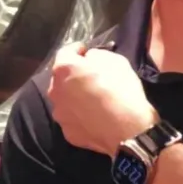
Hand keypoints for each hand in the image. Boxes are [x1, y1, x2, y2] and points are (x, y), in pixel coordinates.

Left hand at [47, 42, 156, 156]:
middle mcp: (54, 91)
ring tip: (92, 100)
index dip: (77, 50)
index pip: (65, 52)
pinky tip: (94, 117)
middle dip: (74, 76)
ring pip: (65, 100)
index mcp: (64, 69)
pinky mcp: (68, 133)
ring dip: (75, 97)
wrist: (128, 131)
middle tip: (90, 78)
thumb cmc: (122, 90)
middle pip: (61, 79)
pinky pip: (73, 119)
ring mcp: (60, 114)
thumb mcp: (116, 61)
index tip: (85, 51)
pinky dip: (80, 116)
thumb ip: (96, 56)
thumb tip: (89, 60)